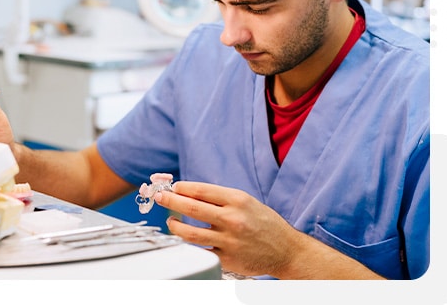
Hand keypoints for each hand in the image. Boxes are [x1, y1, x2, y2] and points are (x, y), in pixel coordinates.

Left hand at [154, 181, 299, 276]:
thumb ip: (220, 198)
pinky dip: (188, 245)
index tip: (174, 186)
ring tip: (171, 222)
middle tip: (160, 198)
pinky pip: (200, 251)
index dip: (183, 187)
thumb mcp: (246, 201)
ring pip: (190, 233)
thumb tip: (190, 192)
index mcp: (237, 200)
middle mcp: (232, 219)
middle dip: (170, 201)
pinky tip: (183, 239)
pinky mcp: (226, 259)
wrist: (286, 250)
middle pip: (191, 208)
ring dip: (174, 225)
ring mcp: (228, 241)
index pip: (201, 190)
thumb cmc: (264, 222)